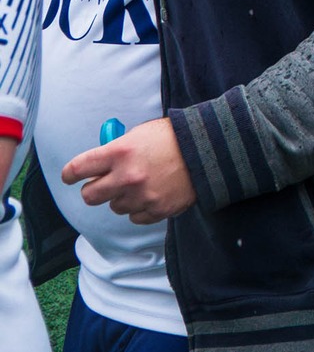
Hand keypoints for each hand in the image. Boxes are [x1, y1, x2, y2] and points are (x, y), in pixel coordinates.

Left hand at [63, 118, 194, 224]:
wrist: (207, 150)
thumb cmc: (171, 138)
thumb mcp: (139, 134)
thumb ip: (116, 149)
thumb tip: (99, 165)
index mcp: (119, 152)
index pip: (79, 168)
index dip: (69, 174)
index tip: (69, 177)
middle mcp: (127, 176)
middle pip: (90, 196)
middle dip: (93, 190)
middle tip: (102, 185)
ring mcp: (142, 196)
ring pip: (115, 207)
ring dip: (121, 198)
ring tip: (139, 185)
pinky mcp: (157, 210)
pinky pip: (135, 217)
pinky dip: (140, 208)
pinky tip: (152, 194)